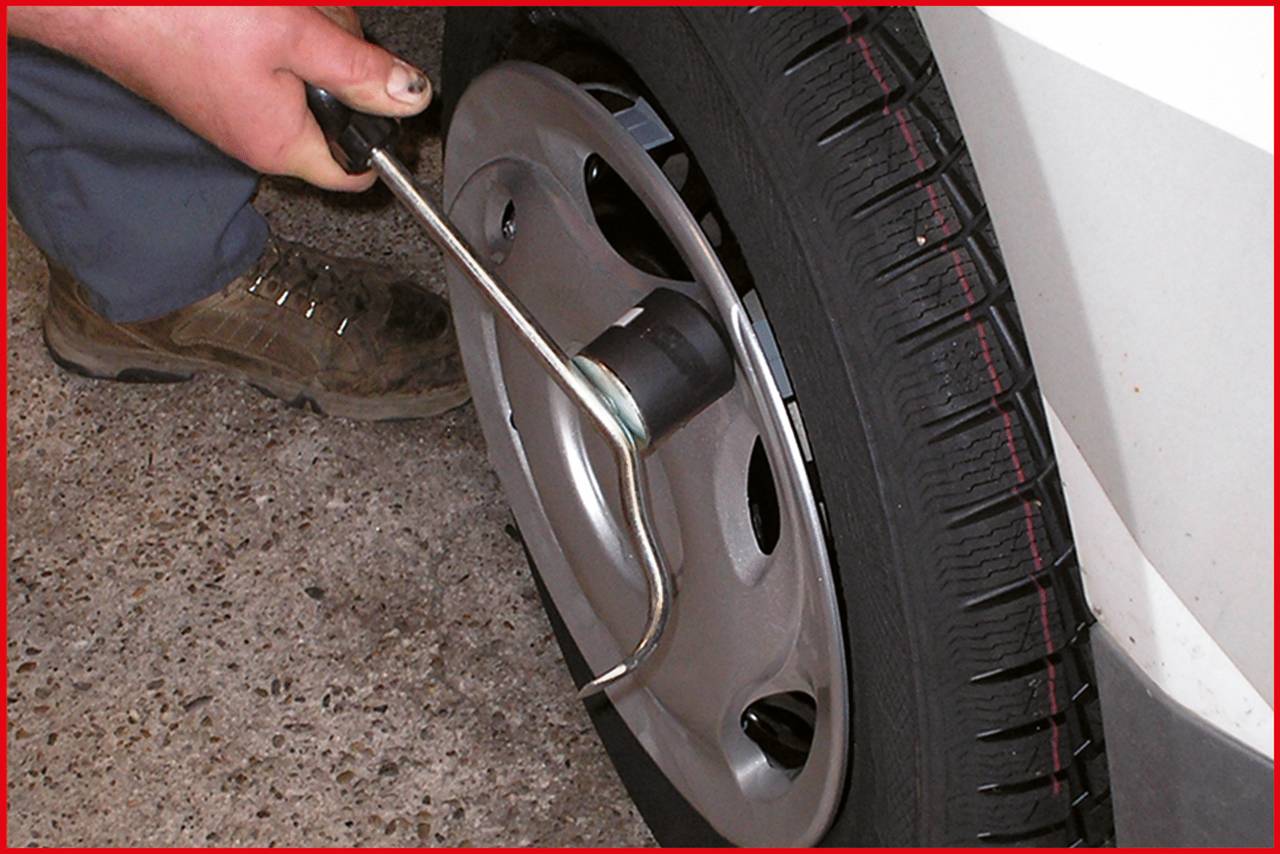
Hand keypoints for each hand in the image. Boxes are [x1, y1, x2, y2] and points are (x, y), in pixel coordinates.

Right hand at [9, 6, 431, 190]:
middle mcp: (257, 137)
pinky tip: (259, 11)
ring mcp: (234, 108)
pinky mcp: (216, 79)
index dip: (383, 137)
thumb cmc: (179, 17)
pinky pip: (270, 59)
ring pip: (304, 74)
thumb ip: (359, 70)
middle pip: (334, 109)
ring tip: (278, 10)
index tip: (394, 98)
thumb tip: (412, 98)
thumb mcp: (294, 36)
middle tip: (318, 22)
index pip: (355, 172)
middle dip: (341, 59)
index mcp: (281, 144)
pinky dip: (276, 30)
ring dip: (308, 33)